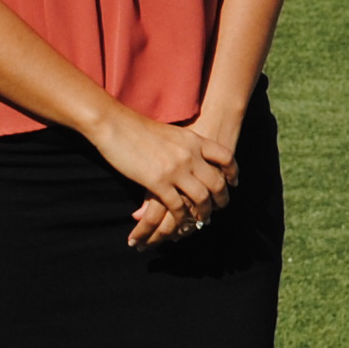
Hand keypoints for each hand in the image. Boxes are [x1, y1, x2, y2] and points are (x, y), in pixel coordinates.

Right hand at [94, 112, 236, 247]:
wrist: (115, 125)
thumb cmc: (138, 128)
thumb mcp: (172, 133)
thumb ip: (185, 145)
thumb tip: (192, 156)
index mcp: (194, 140)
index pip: (225, 157)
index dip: (232, 172)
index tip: (233, 183)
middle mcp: (189, 155)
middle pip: (216, 182)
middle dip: (221, 199)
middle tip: (219, 208)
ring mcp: (175, 169)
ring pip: (200, 199)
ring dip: (203, 213)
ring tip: (202, 221)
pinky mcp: (158, 182)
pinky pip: (178, 207)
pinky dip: (181, 218)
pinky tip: (180, 222)